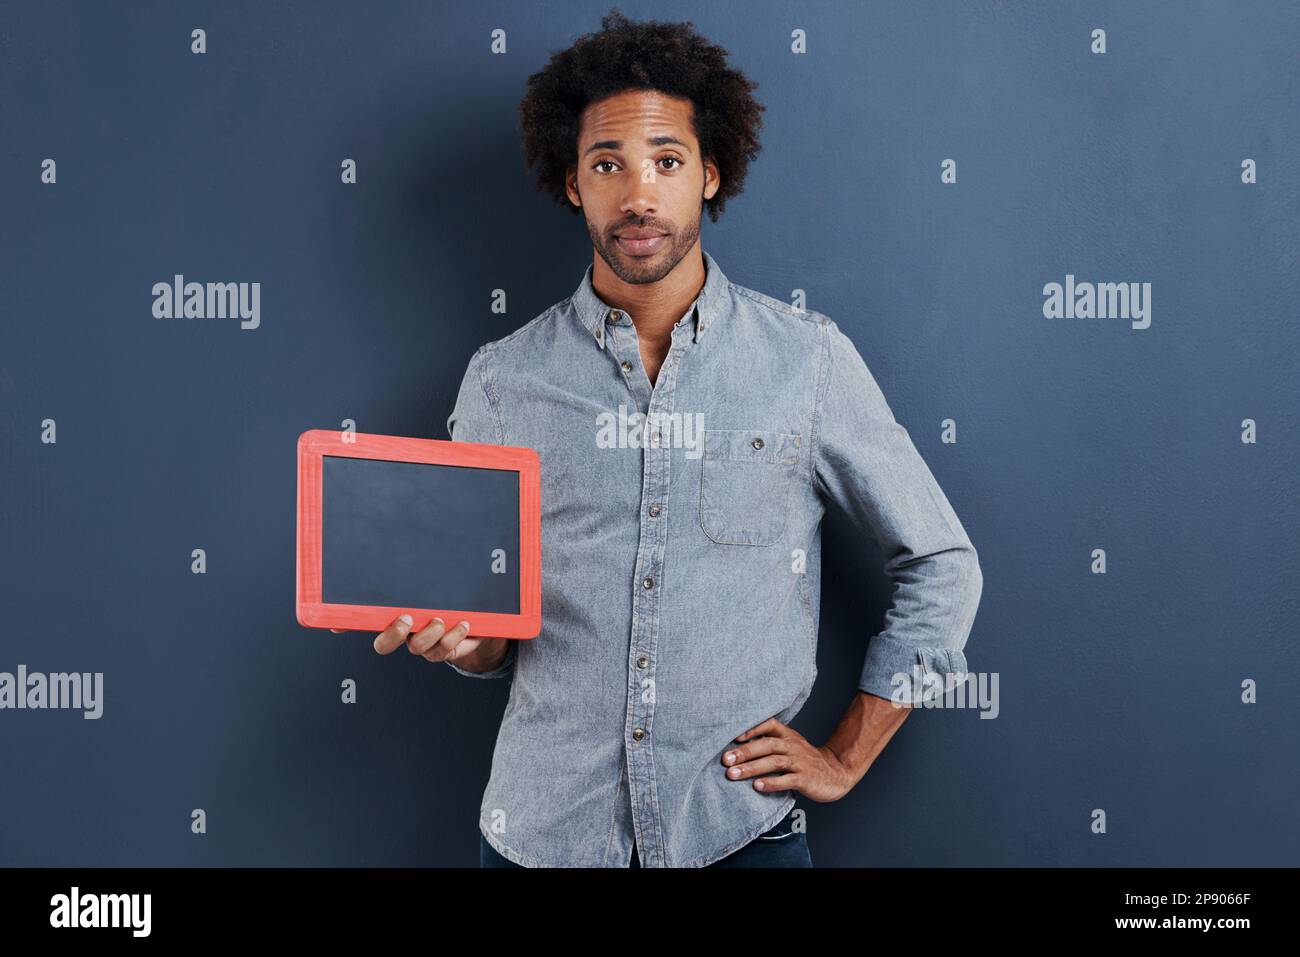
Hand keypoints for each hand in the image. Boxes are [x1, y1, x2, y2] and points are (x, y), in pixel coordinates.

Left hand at [721, 716, 852, 802]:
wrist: (836, 773)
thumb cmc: (805, 760)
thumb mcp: (790, 745)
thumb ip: (769, 742)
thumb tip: (737, 745)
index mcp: (788, 735)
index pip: (769, 724)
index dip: (751, 728)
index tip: (733, 736)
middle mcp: (792, 746)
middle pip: (767, 745)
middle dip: (744, 752)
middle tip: (725, 760)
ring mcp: (799, 762)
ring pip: (774, 762)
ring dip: (752, 768)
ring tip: (733, 774)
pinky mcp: (805, 779)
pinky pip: (787, 780)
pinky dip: (771, 783)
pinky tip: (757, 786)